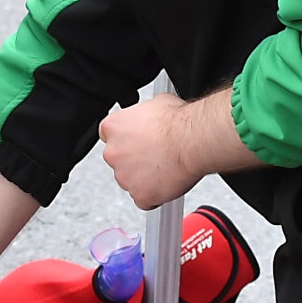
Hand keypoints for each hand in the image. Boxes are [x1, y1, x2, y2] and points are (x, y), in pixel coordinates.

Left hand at [99, 89, 258, 210]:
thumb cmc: (178, 122)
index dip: (126, 139)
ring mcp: (124, 177)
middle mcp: (113, 153)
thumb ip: (143, 114)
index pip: (109, 135)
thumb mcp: (156, 103)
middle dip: (134, 160)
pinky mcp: (140, 195)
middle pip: (119, 160)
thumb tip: (150, 116)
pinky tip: (168, 182)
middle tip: (156, 155)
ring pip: (131, 181)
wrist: (193, 141)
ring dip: (144, 178)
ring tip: (166, 167)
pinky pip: (144, 199)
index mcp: (113, 127)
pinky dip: (155, 195)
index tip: (137, 142)